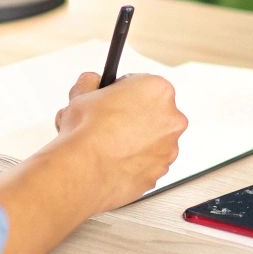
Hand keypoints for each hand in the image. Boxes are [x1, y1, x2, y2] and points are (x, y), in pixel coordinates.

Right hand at [49, 71, 186, 212]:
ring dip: (135, 141)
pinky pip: (149, 163)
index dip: (124, 93)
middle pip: (153, 113)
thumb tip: (91, 82)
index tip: (114, 100)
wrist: (83, 170)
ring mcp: (169, 147)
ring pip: (153, 140)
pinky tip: (114, 161)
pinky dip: (135, 162)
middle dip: (132, 117)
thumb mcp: (81, 94)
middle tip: (108, 124)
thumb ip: (91, 82)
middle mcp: (171, 118)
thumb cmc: (87, 133)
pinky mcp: (160, 171)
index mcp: (157, 90)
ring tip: (107, 145)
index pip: (143, 85)